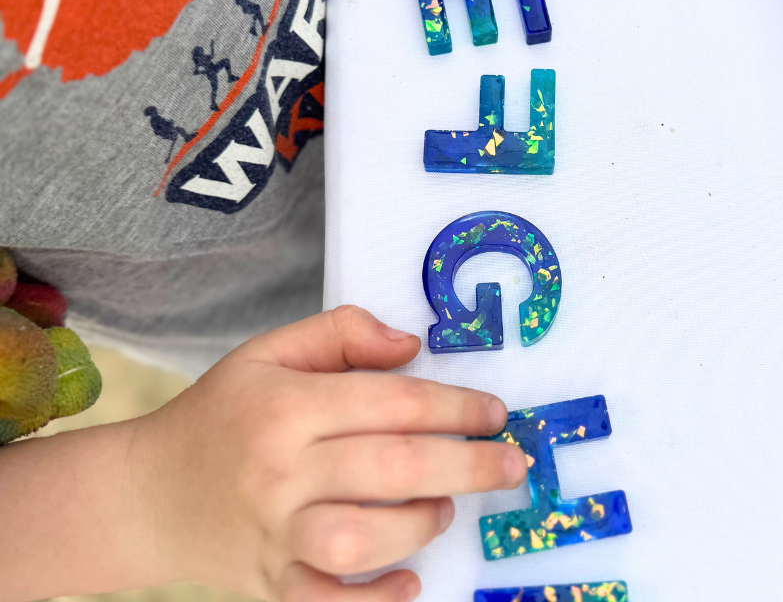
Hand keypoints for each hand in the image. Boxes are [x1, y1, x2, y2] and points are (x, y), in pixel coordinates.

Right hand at [131, 306, 526, 600]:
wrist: (146, 493)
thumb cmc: (223, 413)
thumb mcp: (271, 351)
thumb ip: (342, 333)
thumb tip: (410, 345)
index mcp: (288, 407)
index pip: (390, 403)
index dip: (454, 406)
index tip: (495, 412)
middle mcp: (281, 473)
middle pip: (391, 470)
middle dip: (467, 466)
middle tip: (510, 464)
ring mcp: (273, 536)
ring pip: (362, 541)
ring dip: (420, 526)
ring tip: (445, 508)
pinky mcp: (269, 584)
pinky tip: (410, 582)